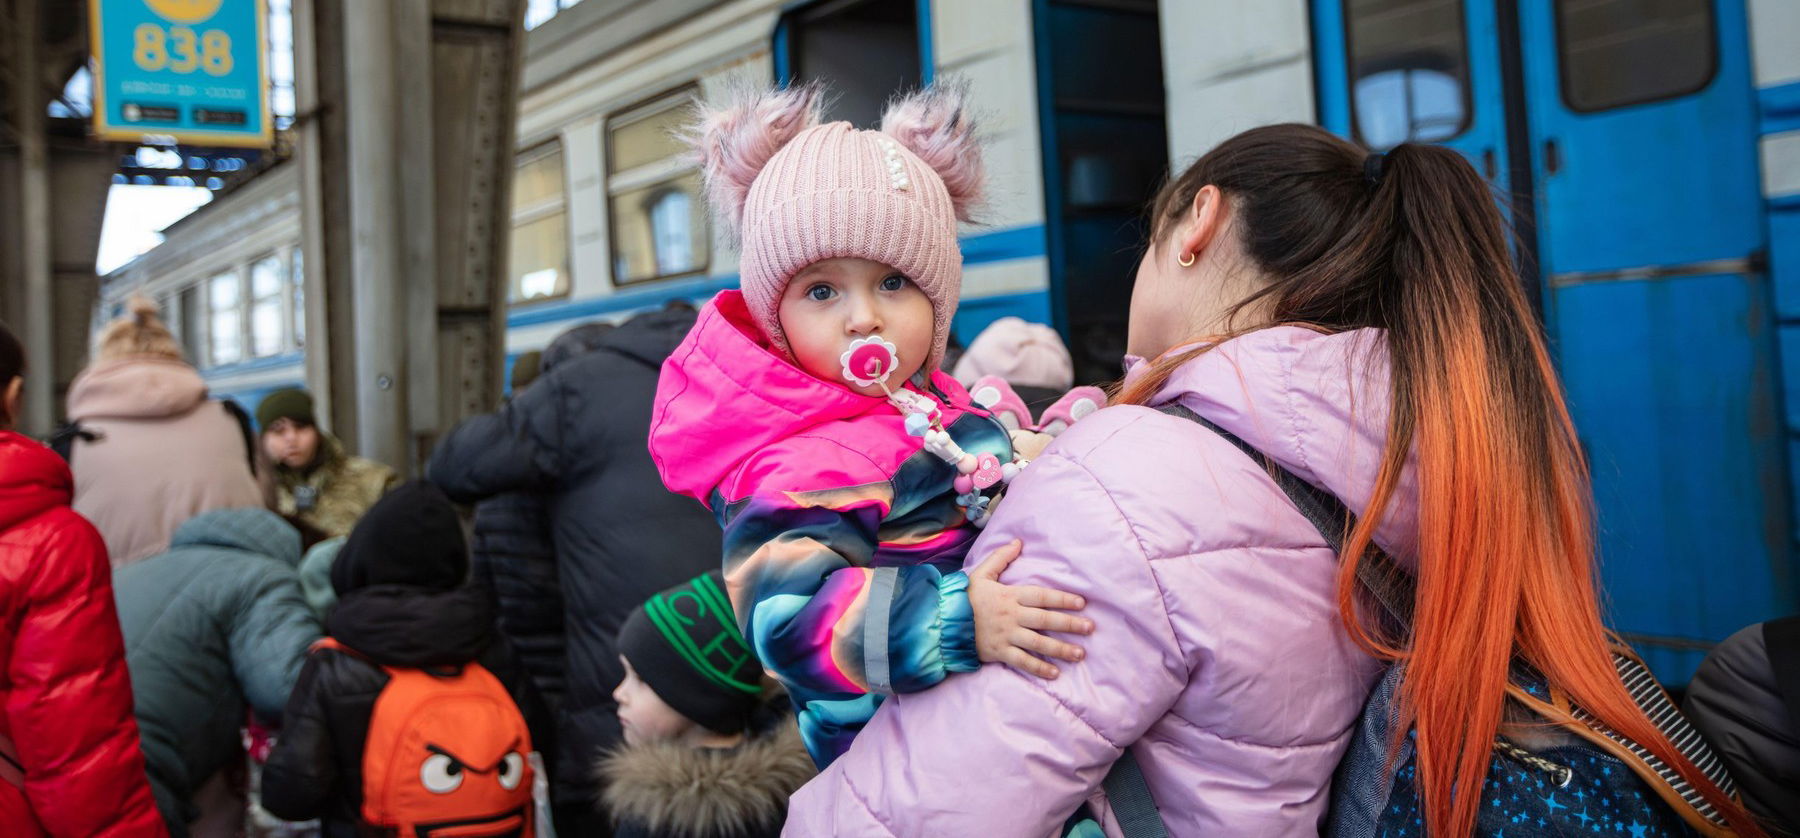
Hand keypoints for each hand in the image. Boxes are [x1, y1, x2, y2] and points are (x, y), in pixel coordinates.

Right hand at [968, 539, 1092, 678]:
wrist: (941, 622)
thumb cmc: (963, 597)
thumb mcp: (981, 573)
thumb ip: (1000, 558)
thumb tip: (1018, 542)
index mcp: (1009, 595)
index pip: (1041, 596)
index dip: (1062, 599)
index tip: (1081, 603)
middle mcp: (1011, 616)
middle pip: (1045, 620)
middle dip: (1069, 624)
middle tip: (1090, 628)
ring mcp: (1006, 635)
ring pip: (1038, 643)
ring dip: (1061, 649)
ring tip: (1079, 654)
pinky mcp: (999, 652)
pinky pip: (1022, 662)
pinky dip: (1039, 668)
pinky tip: (1055, 673)